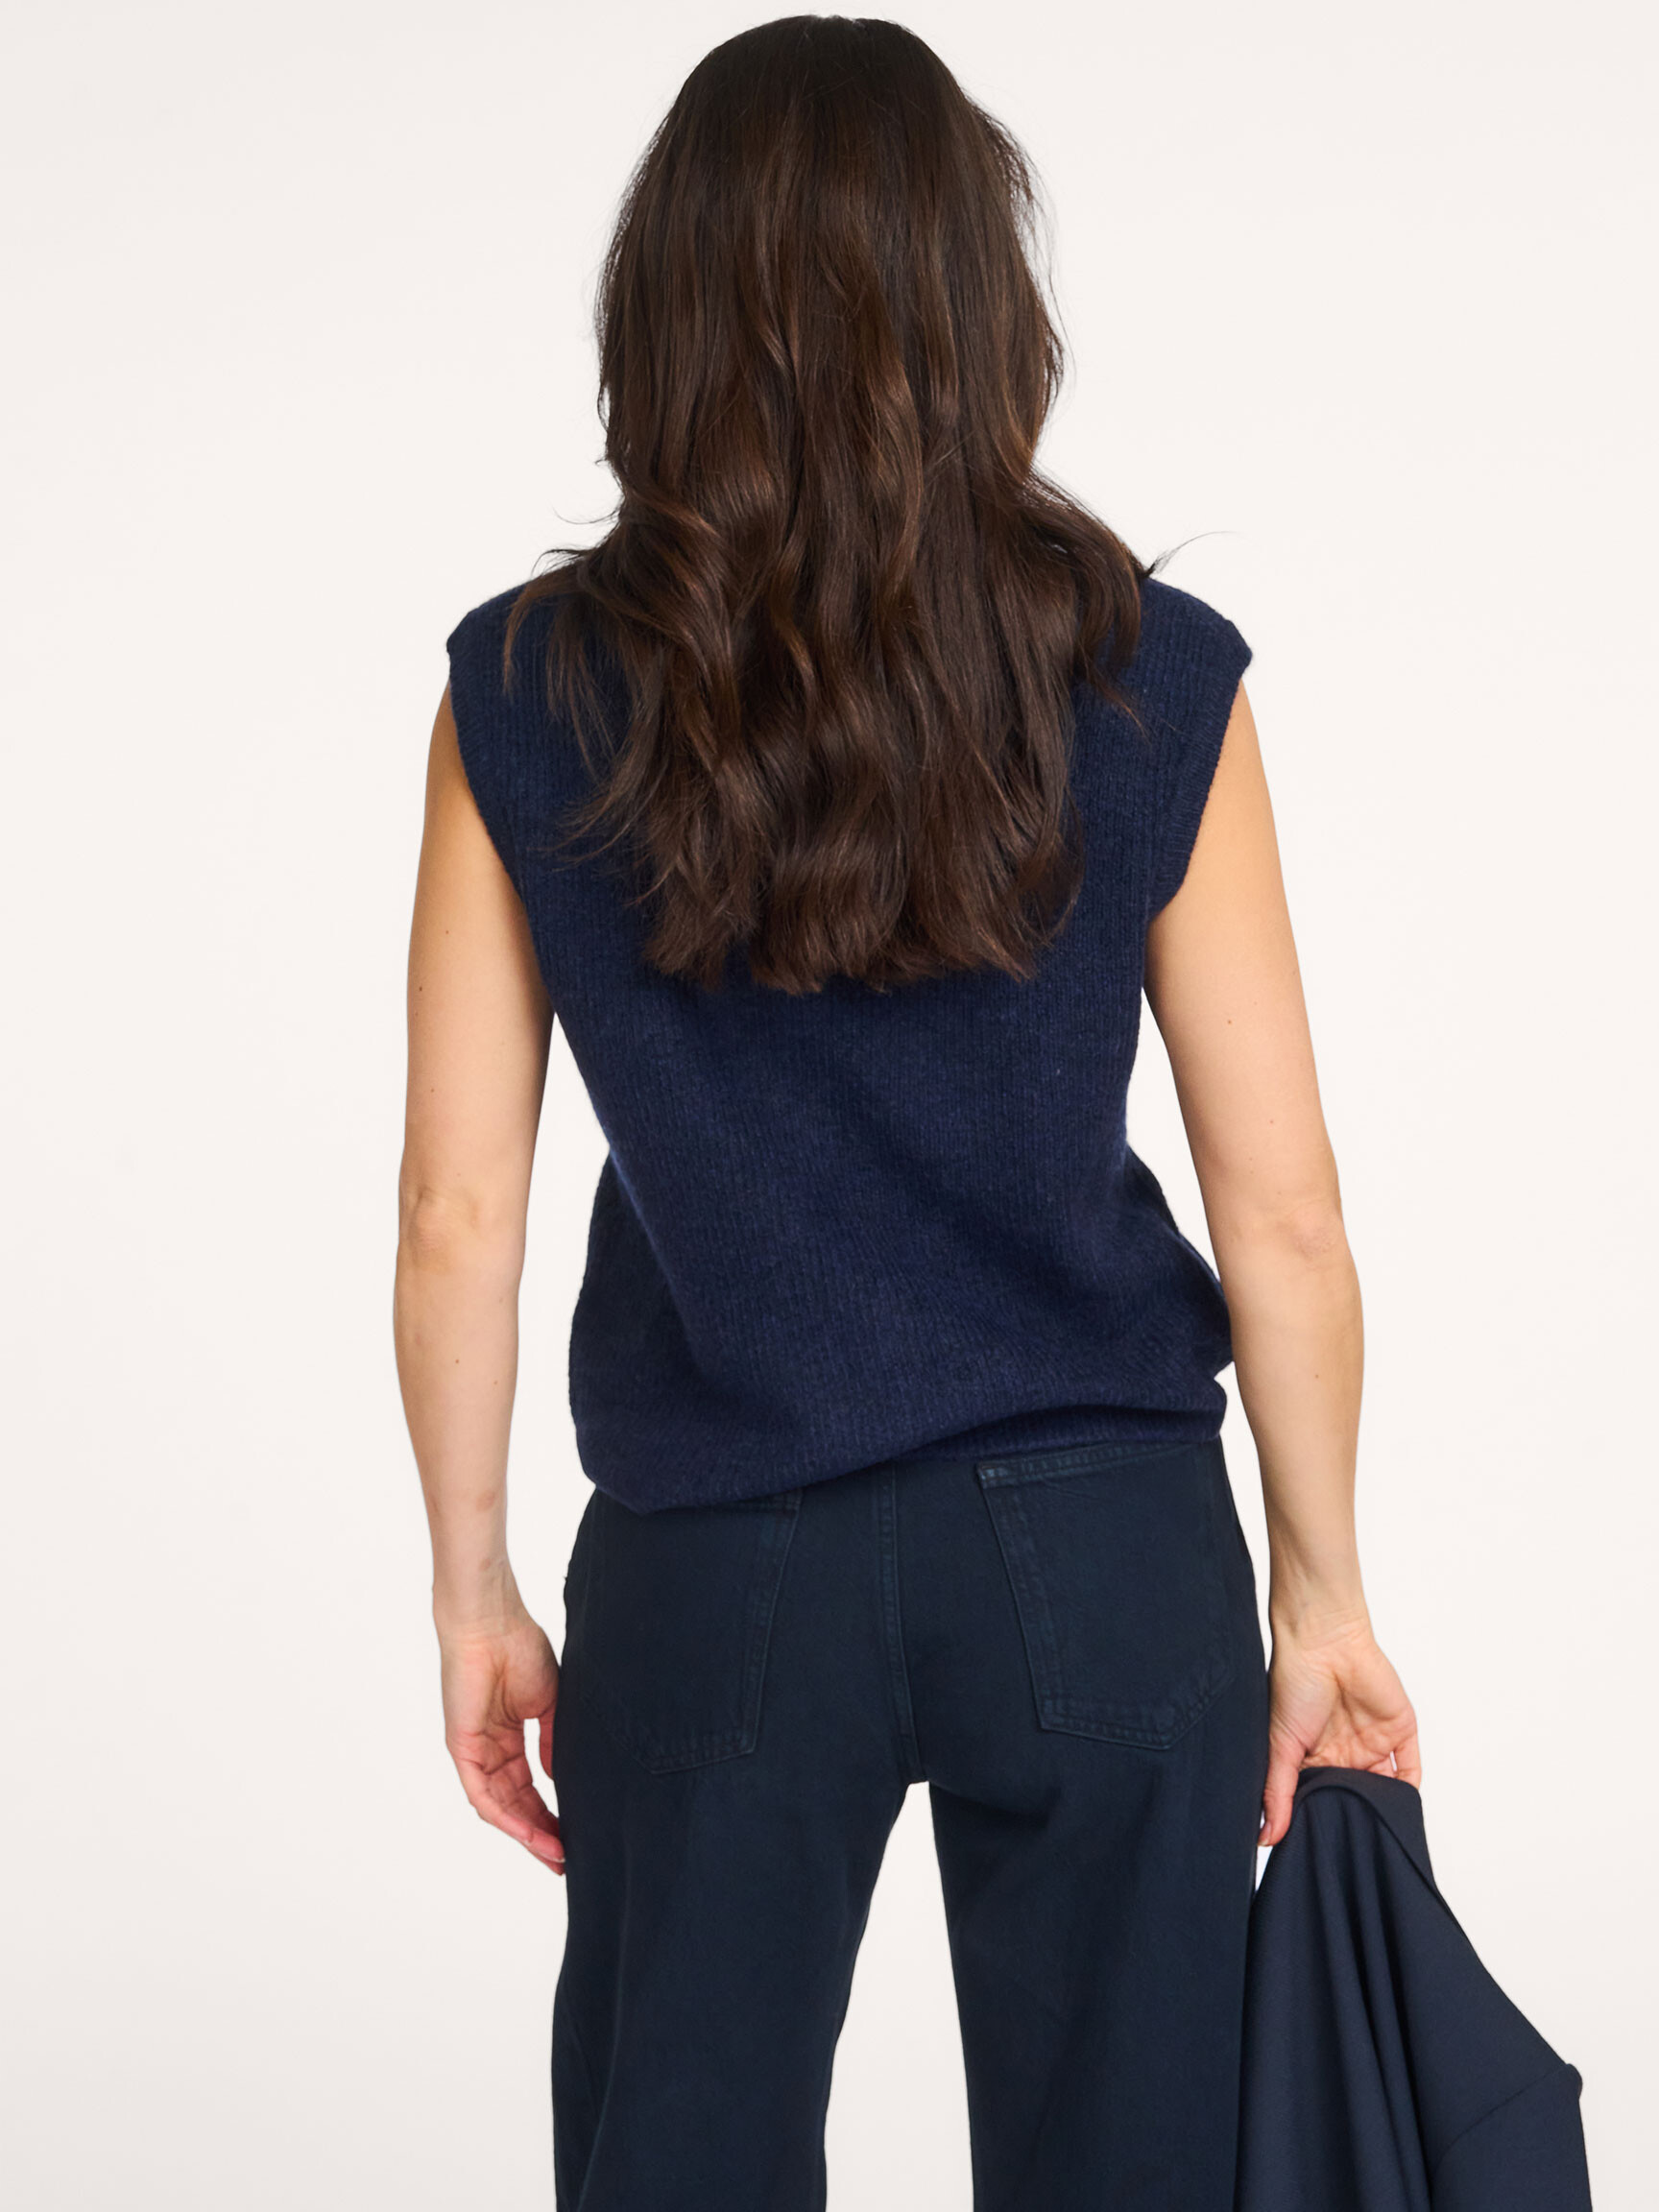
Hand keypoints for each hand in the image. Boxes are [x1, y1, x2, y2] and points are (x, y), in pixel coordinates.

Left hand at [438, 1606, 564, 1872]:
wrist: (493, 1622)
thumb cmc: (520, 1648)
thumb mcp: (549, 1703)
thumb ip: (552, 1741)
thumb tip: (557, 1777)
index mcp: (508, 1737)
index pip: (529, 1789)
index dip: (550, 1815)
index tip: (573, 1838)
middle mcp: (489, 1750)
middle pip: (515, 1806)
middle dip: (541, 1835)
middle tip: (566, 1860)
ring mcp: (474, 1751)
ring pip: (499, 1807)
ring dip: (527, 1834)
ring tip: (556, 1854)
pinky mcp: (462, 1748)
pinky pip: (482, 1794)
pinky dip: (506, 1817)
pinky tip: (530, 1834)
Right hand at [1260, 1616, 1420, 1846]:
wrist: (1323, 1642)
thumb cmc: (1293, 1683)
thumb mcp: (1280, 1745)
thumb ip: (1277, 1791)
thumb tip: (1265, 1837)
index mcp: (1314, 1757)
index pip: (1322, 1798)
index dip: (1323, 1820)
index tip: (1319, 1846)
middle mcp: (1345, 1753)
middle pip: (1356, 1796)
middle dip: (1355, 1817)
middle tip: (1352, 1844)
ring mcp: (1373, 1742)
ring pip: (1385, 1787)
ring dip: (1383, 1807)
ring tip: (1376, 1829)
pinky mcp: (1399, 1730)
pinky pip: (1410, 1768)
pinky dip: (1409, 1790)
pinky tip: (1400, 1808)